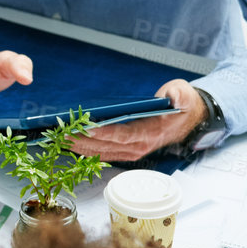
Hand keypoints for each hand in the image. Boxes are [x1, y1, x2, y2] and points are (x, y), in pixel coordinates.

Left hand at [71, 79, 204, 161]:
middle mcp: (138, 146)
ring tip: (59, 139)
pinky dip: (86, 150)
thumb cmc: (180, 106)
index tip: (84, 128)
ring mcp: (132, 151)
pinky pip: (103, 153)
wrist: (187, 120)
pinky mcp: (126, 151)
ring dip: (79, 147)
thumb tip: (173, 96)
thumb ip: (179, 94)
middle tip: (60, 133)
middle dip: (81, 140)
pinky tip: (71, 144)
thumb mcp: (183, 94)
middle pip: (105, 146)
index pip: (122, 135)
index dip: (102, 133)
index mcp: (149, 133)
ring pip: (101, 152)